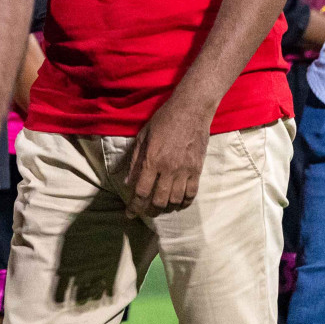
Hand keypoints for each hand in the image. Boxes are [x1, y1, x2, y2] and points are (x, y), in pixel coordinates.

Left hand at [124, 97, 212, 218]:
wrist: (191, 109)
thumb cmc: (164, 119)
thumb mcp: (143, 136)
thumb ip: (135, 160)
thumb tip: (127, 181)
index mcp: (153, 160)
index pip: (141, 191)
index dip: (134, 206)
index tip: (129, 213)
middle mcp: (169, 169)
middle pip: (158, 200)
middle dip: (149, 211)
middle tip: (145, 212)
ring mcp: (185, 170)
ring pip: (175, 200)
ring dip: (166, 208)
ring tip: (160, 208)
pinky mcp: (197, 169)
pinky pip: (191, 193)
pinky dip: (184, 203)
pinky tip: (178, 204)